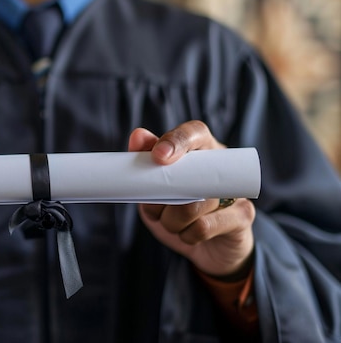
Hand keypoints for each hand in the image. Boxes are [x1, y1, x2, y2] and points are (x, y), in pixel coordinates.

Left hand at [128, 120, 254, 278]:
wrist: (208, 249)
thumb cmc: (178, 211)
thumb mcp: (157, 190)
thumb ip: (145, 163)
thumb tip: (138, 135)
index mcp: (201, 152)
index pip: (194, 132)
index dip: (176, 140)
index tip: (158, 156)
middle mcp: (222, 166)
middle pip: (191, 174)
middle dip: (164, 197)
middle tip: (153, 208)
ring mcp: (236, 190)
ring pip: (193, 205)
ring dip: (170, 220)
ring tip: (170, 223)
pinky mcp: (243, 216)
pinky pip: (203, 226)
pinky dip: (186, 234)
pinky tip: (187, 234)